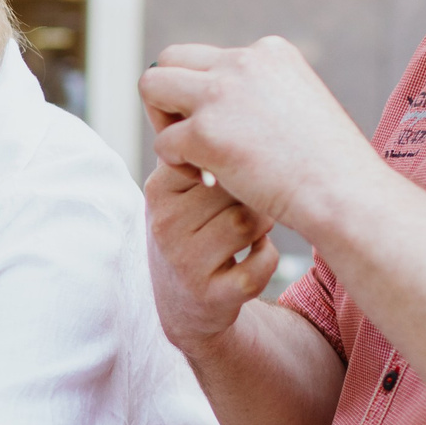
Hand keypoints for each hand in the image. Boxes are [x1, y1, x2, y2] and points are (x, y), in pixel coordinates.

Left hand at [140, 39, 382, 234]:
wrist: (345, 195)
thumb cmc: (330, 167)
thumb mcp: (299, 110)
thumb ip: (259, 99)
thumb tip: (219, 112)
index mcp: (270, 52)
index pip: (210, 59)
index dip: (206, 96)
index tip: (227, 131)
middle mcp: (243, 61)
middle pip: (171, 59)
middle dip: (169, 99)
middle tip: (191, 139)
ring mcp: (221, 94)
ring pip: (151, 86)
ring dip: (162, 123)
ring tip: (190, 156)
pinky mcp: (206, 131)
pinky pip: (163, 142)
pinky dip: (177, 165)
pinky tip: (208, 180)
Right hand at [144, 157, 276, 350]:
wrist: (181, 303)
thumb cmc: (191, 232)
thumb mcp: (179, 192)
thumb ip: (196, 155)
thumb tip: (232, 121)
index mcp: (158, 191)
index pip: (211, 158)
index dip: (236, 166)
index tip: (235, 178)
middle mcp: (165, 226)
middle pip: (234, 190)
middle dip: (253, 196)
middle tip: (247, 207)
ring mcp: (185, 264)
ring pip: (249, 224)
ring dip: (262, 226)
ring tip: (251, 230)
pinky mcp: (211, 296)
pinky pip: (261, 264)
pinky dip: (267, 257)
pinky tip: (253, 256)